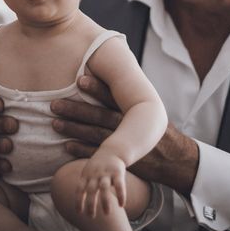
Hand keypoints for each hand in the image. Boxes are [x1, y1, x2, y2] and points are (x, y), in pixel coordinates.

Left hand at [51, 75, 198, 195]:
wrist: (174, 158)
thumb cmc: (157, 127)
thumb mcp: (150, 108)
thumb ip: (130, 95)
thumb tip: (113, 70)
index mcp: (136, 110)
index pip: (114, 96)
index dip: (97, 88)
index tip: (79, 79)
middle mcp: (129, 126)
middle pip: (99, 116)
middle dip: (76, 109)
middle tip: (54, 104)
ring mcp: (124, 144)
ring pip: (95, 135)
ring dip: (74, 129)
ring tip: (55, 123)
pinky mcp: (121, 161)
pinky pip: (98, 155)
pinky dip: (82, 150)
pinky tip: (67, 146)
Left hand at [76, 148, 125, 216]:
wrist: (112, 150)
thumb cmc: (98, 166)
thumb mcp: (88, 172)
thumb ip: (84, 185)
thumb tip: (78, 203)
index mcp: (86, 175)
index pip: (80, 189)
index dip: (79, 201)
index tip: (79, 213)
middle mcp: (95, 174)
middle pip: (91, 190)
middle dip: (90, 204)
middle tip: (91, 217)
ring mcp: (107, 173)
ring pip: (104, 188)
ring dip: (105, 202)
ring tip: (107, 214)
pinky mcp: (118, 172)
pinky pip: (119, 185)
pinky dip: (121, 195)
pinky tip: (121, 205)